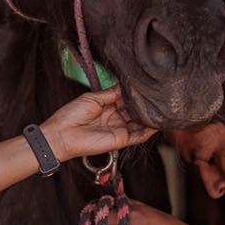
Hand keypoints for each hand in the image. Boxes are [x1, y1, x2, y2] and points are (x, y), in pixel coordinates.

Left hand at [37, 88, 156, 161]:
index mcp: (107, 106)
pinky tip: (157, 122)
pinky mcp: (121, 140)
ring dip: (150, 117)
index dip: (136, 93)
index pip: (127, 99)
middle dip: (146, 104)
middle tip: (158, 94)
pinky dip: (149, 130)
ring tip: (163, 107)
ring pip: (140, 123)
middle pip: (135, 110)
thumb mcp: (93, 98)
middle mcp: (115, 117)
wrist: (62, 135)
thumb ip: (112, 93)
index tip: (147, 85)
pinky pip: (139, 135)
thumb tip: (126, 84)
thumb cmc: (72, 115)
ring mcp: (119, 129)